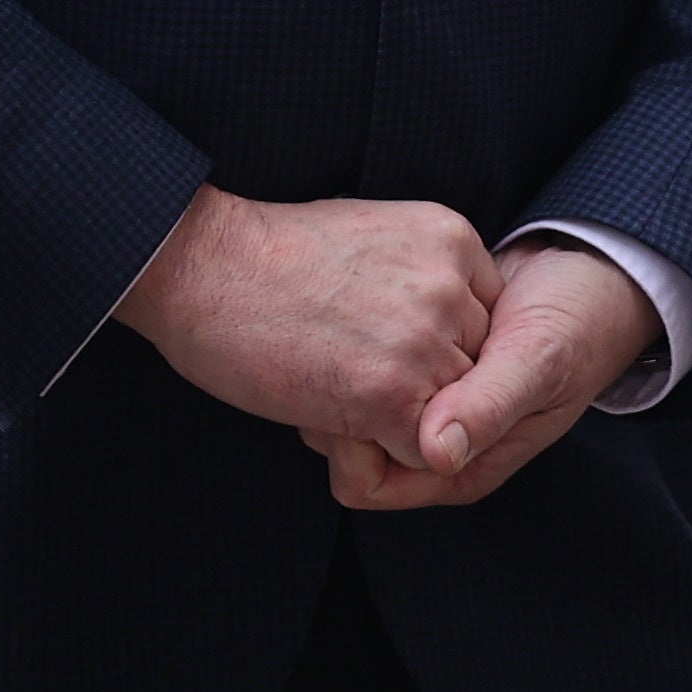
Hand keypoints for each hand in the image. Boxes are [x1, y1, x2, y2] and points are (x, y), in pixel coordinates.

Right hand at [114, 187, 495, 465]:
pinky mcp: (393, 393)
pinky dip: (380, 454)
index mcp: (453, 240)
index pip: (487, 322)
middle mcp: (452, 285)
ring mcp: (426, 339)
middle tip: (353, 375)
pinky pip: (424, 455)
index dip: (441, 351)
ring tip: (335, 394)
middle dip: (426, 390)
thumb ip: (422, 278)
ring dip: (400, 424)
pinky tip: (328, 417)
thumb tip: (437, 329)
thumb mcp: (373, 237)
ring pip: (455, 417)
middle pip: (477, 372)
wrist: (203, 265)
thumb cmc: (267, 257)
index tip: (386, 350)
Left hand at [312, 242, 656, 511]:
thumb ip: (490, 406)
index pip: (364, 481)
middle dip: (336, 403)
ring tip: (356, 313)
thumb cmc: (576, 323)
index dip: (347, 439)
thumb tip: (435, 452)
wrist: (591, 272)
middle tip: (344, 340)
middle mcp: (436, 444)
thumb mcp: (539, 361)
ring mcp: (425, 405)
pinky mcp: (418, 366)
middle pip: (345, 447)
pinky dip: (357, 336)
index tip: (349, 381)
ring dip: (343, 365)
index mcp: (460, 464)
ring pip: (347, 406)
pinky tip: (369, 298)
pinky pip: (363, 367)